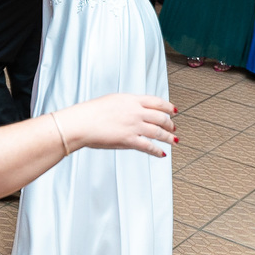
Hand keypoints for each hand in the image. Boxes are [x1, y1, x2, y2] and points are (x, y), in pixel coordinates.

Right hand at [55, 94, 177, 157]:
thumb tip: (133, 109)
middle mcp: (135, 112)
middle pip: (161, 117)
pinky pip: (149, 146)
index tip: (172, 110)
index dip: (167, 106)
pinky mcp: (129, 140)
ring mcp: (134, 126)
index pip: (156, 101)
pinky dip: (157, 151)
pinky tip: (161, 153)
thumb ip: (126, 105)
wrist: (81, 123)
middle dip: (170, 123)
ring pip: (158, 132)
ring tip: (173, 141)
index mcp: (131, 100)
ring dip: (168, 137)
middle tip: (173, 127)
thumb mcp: (111, 101)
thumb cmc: (90, 113)